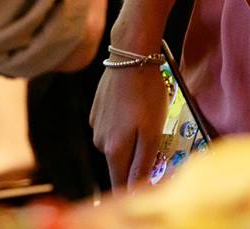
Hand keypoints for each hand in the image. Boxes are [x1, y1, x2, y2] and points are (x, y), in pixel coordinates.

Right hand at [90, 62, 168, 189]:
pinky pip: (110, 127)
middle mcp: (99, 141)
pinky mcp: (95, 109)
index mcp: (114, 150)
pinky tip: (132, 108)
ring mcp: (95, 124)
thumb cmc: (146, 93)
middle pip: (118, 164)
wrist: (130, 57)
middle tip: (154, 143)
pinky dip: (121, 124)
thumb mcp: (152, 133)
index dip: (133, 189)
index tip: (146, 187)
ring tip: (144, 120)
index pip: (120, 184)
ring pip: (115, 145)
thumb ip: (142, 165)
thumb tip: (135, 191)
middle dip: (134, 161)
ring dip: (129, 140)